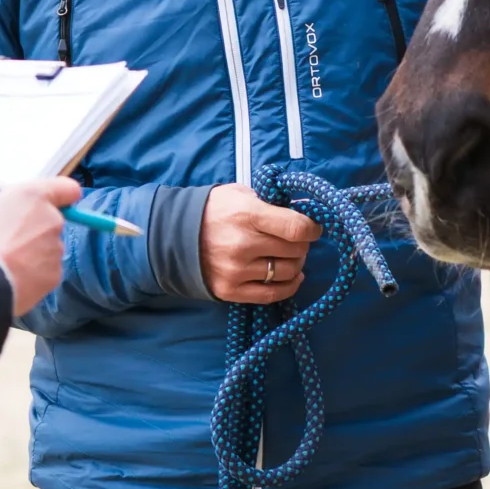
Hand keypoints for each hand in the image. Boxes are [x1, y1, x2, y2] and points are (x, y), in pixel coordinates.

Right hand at [0, 177, 83, 316]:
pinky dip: (34, 275)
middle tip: (13, 242)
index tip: (52, 203)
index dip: (62, 196)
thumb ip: (13, 205)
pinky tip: (14, 277)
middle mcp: (52, 219)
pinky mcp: (55, 274)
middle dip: (38, 230)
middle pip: (54, 223)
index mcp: (35, 196)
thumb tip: (18, 211)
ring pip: (49, 249)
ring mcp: (56, 248)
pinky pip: (46, 272)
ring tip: (8, 263)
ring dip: (34, 255)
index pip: (68, 189)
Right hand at [201, 183, 320, 303]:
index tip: (314, 227)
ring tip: (289, 255)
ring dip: (296, 264)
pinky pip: (273, 294)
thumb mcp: (241, 194)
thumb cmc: (214, 209)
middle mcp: (243, 245)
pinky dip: (289, 285)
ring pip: (288, 272)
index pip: (296, 227)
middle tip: (296, 239)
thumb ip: (272, 203)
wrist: (175, 234)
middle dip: (302, 244)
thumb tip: (306, 211)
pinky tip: (291, 276)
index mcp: (248, 215)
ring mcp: (237, 270)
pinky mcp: (231, 290)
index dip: (312, 228)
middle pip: (295, 250)